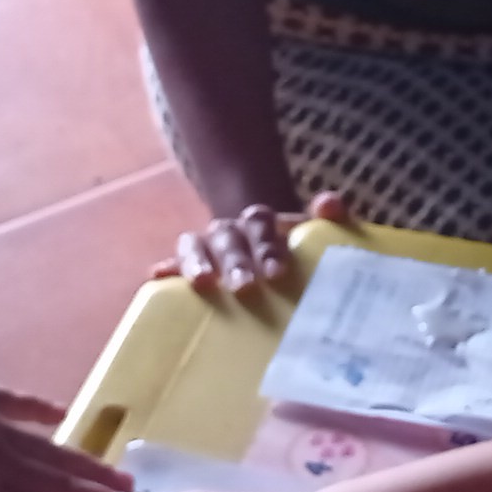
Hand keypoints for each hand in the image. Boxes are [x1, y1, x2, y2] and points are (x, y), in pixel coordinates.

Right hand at [153, 191, 353, 295]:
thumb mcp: (319, 241)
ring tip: (203, 283)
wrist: (274, 273)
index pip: (259, 222)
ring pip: (194, 245)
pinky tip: (158, 277)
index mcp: (260, 224)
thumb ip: (333, 221)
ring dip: (196, 262)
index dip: (266, 245)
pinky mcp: (188, 273)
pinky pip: (171, 268)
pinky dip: (166, 270)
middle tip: (245, 288)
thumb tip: (329, 204)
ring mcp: (206, 252)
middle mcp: (230, 233)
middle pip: (227, 237)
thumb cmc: (297, 261)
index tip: (276, 274)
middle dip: (235, 261)